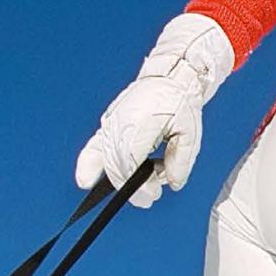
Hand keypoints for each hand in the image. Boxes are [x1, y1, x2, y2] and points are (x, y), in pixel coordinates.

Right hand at [73, 14, 234, 208]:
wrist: (167, 77)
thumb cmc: (179, 102)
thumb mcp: (190, 132)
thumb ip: (181, 160)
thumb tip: (173, 184)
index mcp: (139, 123)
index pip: (129, 162)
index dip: (139, 185)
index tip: (153, 196)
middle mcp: (119, 124)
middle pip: (115, 166)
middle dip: (131, 188)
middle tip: (150, 198)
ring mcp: (110, 124)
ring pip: (104, 160)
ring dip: (120, 178)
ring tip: (145, 181)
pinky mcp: (107, 125)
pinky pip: (94, 148)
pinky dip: (89, 165)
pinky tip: (86, 181)